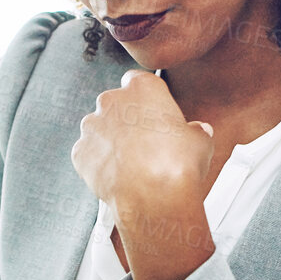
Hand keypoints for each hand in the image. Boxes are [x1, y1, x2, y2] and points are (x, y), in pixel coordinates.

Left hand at [71, 71, 212, 210]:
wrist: (154, 198)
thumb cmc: (178, 165)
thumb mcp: (200, 141)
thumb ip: (195, 131)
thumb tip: (198, 132)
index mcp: (142, 87)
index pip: (138, 81)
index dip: (146, 99)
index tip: (153, 113)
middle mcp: (112, 100)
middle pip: (116, 104)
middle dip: (127, 120)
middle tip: (145, 143)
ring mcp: (92, 126)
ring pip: (100, 128)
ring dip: (111, 140)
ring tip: (131, 163)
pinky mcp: (80, 151)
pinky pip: (89, 153)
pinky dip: (99, 162)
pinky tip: (117, 176)